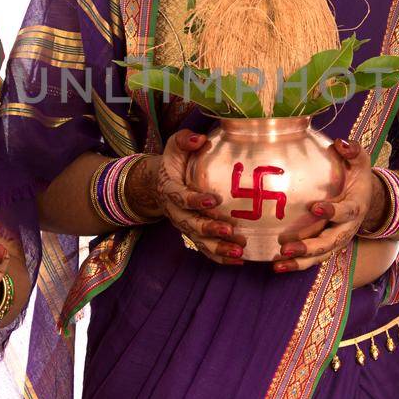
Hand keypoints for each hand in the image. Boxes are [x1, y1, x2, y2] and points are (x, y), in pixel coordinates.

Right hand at [124, 130, 242, 264]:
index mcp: (170, 190)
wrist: (159, 184)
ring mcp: (184, 226)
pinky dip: (220, 257)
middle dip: (209, 229)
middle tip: (229, 230)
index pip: (181, 197)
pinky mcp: (193, 234)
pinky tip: (239, 260)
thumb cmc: (173, 162)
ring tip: (239, 251)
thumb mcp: (174, 146)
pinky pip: (205, 249)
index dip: (195, 200)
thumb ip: (185, 140)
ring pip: (199, 241)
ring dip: (219, 247)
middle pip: (191, 224)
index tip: (214, 199)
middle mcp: (175, 212)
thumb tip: (199, 139)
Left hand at [272, 139, 374, 273]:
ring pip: (320, 256)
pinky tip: (277, 266)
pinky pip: (313, 259)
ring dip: (300, 262)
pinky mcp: (327, 247)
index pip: (346, 211)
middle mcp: (346, 228)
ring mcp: (337, 240)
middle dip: (309, 246)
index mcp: (355, 207)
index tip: (315, 207)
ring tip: (278, 264)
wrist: (367, 201)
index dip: (332, 211)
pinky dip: (297, 264)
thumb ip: (354, 152)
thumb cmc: (358, 178)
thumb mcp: (360, 163)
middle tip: (286, 247)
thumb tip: (341, 142)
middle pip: (330, 242)